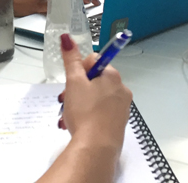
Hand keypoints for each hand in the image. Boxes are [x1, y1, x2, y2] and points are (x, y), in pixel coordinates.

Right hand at [57, 33, 130, 148]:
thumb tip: (67, 37)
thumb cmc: (85, 113)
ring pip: (95, 98)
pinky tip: (75, 125)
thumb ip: (71, 59)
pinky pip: (99, 113)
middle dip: (76, 89)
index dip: (79, 70)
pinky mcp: (117, 124)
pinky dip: (86, 116)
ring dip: (78, 103)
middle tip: (66, 99)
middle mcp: (121, 90)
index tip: (71, 82)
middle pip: (94, 81)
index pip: (94, 61)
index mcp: (113, 76)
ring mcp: (121, 109)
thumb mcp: (74, 82)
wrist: (96, 149)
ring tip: (66, 115)